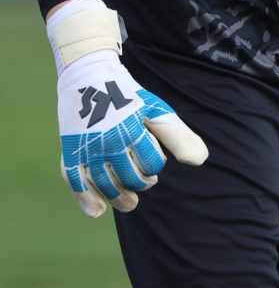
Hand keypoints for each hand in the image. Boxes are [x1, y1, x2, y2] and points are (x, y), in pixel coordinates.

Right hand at [57, 49, 207, 217]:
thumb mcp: (155, 110)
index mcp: (133, 128)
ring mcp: (88, 147)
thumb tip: (200, 161)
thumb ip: (178, 136)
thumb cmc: (128, 96)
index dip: (155, 165)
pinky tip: (98, 211)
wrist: (88, 75)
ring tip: (129, 202)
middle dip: (140, 182)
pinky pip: (76, 182)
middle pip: (129, 178)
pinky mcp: (70, 151)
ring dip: (118, 198)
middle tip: (143, 180)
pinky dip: (86, 199)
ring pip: (105, 185)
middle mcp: (109, 140)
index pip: (151, 163)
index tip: (153, 160)